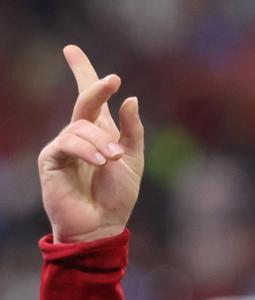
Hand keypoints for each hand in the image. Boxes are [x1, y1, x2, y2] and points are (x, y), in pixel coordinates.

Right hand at [38, 45, 144, 243]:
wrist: (102, 224)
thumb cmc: (117, 196)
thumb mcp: (133, 160)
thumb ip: (131, 130)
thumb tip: (130, 98)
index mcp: (100, 133)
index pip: (88, 99)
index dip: (83, 74)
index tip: (71, 51)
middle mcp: (79, 135)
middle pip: (82, 101)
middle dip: (94, 87)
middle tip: (112, 81)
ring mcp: (64, 146)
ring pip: (81, 127)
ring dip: (101, 142)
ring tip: (113, 161)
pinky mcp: (51, 159)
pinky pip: (68, 142)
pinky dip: (87, 150)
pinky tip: (101, 162)